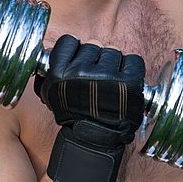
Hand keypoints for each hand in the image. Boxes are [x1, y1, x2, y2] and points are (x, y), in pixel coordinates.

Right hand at [34, 34, 144, 181]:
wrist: (94, 140)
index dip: (75, 50)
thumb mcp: (51, 93)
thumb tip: (49, 50)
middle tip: (96, 78)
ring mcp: (106, 77)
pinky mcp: (129, 82)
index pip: (68, 41)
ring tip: (111, 83)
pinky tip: (125, 82)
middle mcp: (80, 73)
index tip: (79, 60)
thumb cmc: (73, 114)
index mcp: (59, 73)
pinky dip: (132, 69)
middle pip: (93, 45)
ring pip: (113, 51)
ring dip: (113, 64)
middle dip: (95, 59)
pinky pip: (134, 60)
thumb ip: (49, 71)